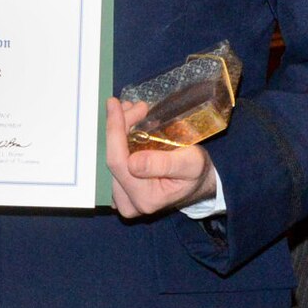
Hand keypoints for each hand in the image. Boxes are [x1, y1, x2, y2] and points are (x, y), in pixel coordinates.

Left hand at [105, 99, 218, 217]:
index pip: (118, 162)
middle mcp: (129, 203)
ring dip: (118, 130)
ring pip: (110, 156)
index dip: (114, 131)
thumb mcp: (191, 164)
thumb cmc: (196, 172)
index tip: (114, 104)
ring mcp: (122, 198)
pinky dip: (117, 139)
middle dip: (120, 126)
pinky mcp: (119, 190)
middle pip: (112, 157)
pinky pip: (112, 160)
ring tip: (133, 111)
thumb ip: (165, 164)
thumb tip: (133, 163)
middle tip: (137, 107)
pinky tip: (126, 123)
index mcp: (146, 199)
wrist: (197, 183)